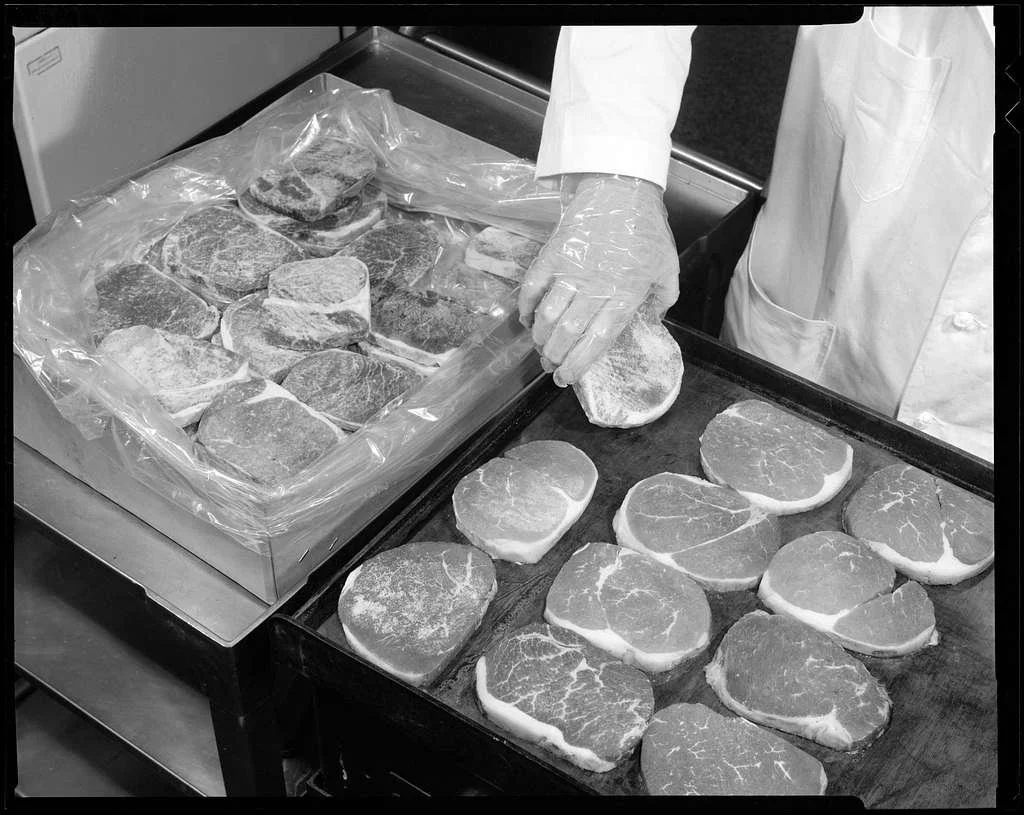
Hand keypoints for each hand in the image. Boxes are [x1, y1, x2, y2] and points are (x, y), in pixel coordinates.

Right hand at [518, 173, 678, 385]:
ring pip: (548, 314)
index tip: (567, 378)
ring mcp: (571, 269)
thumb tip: (652, 322)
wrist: (621, 188)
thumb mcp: (667, 266)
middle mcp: (596, 285)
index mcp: (625, 293)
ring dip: (540, 337)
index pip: (598, 339)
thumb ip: (664, 299)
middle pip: (568, 332)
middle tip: (551, 366)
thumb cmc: (646, 229)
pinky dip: (526, 306)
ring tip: (541, 347)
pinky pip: (533, 287)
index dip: (579, 363)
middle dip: (555, 356)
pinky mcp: (553, 253)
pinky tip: (528, 319)